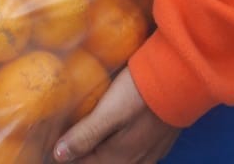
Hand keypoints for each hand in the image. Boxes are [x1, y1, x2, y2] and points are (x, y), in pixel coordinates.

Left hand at [53, 67, 179, 163]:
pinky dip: (120, 150)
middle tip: (67, 144)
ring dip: (103, 154)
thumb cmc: (141, 92)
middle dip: (85, 157)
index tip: (51, 147)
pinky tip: (118, 139)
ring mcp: (151, 153)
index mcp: (119, 158)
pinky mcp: (161, 142)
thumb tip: (58, 156)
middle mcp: (136, 162)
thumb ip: (85, 134)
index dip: (66, 156)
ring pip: (120, 162)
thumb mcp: (109, 111)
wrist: (182, 78)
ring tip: (89, 142)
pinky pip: (136, 155)